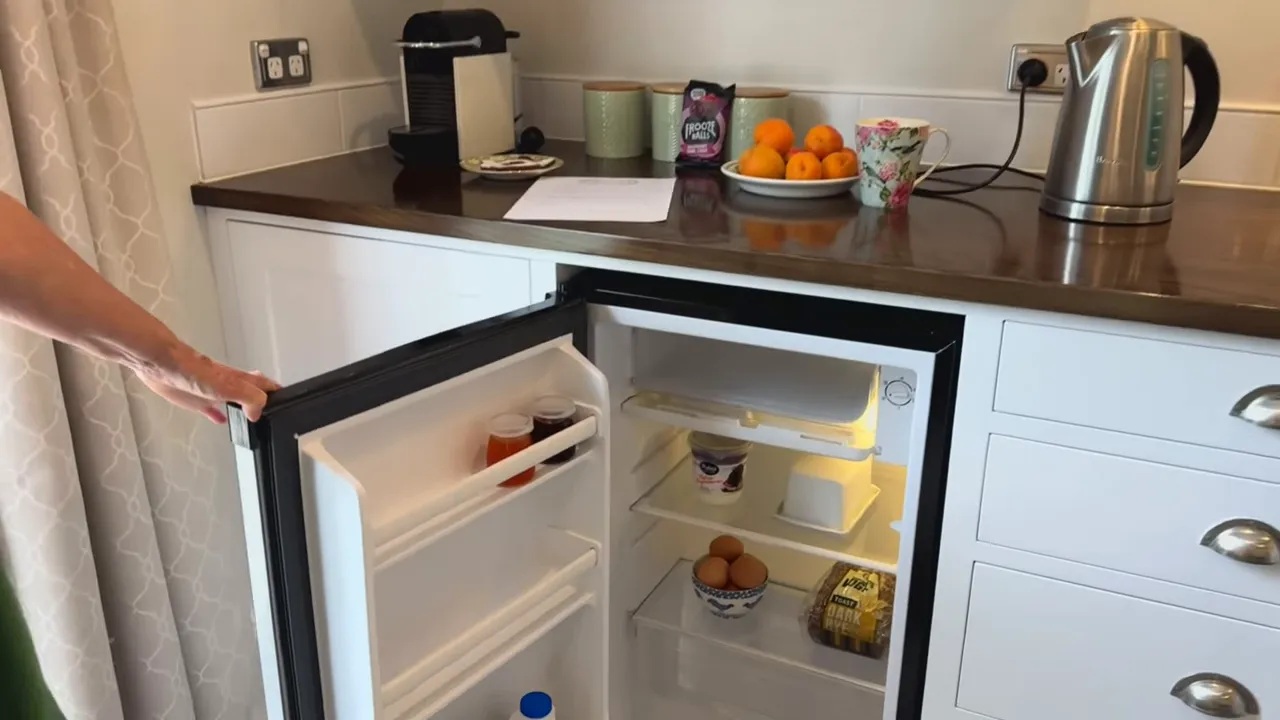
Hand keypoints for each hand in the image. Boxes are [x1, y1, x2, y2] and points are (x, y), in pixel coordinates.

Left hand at [135, 344, 280, 423]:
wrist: (160, 364)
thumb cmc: (192, 370)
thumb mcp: (227, 386)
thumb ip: (249, 397)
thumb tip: (258, 412)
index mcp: (239, 380)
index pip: (265, 385)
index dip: (277, 393)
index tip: (288, 402)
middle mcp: (229, 384)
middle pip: (252, 391)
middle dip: (265, 399)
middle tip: (274, 410)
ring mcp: (212, 391)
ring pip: (234, 399)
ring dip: (244, 407)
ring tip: (254, 417)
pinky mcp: (195, 398)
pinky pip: (211, 408)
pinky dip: (219, 415)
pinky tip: (221, 420)